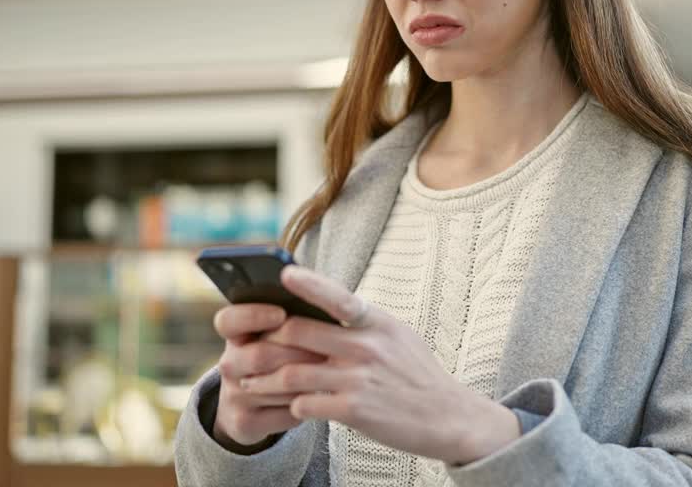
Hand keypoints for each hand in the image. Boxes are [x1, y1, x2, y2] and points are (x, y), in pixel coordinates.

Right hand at [211, 303, 326, 449]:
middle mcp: (229, 364)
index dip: (252, 316)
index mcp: (235, 336)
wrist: (249, 408)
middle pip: (261, 355)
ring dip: (308, 380)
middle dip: (299, 351)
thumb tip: (320, 301)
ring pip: (278, 387)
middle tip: (328, 349)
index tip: (281, 314)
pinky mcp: (245, 422)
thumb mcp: (273, 336)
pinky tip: (319, 398)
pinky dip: (307, 405)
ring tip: (332, 372)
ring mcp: (234, 395)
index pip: (228, 321)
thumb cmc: (275, 357)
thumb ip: (290, 319)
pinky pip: (285, 412)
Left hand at [237, 265, 521, 464]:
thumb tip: (325, 309)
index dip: (309, 285)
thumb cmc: (417, 374)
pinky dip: (291, 407)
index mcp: (375, 322)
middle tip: (244, 346)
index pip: (337, 297)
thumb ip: (362, 323)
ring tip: (248, 383)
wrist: (447, 417)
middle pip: (298, 334)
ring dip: (264, 380)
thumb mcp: (397, 335)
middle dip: (265, 341)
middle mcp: (366, 346)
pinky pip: (305, 405)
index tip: (284, 275)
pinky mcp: (354, 410)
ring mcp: (358, 378)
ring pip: (292, 374)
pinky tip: (289, 408)